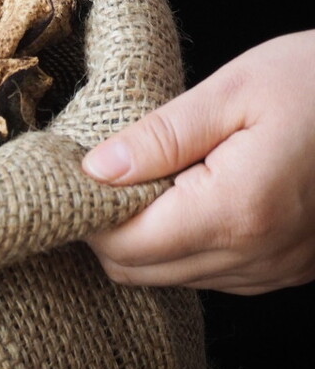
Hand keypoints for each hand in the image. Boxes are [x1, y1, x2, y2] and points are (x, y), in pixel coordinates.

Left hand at [82, 30, 314, 294]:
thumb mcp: (235, 90)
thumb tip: (94, 169)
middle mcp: (256, 255)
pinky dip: (186, 244)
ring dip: (146, 239)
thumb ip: (159, 136)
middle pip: (138, 272)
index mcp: (235, 211)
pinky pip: (213, 273)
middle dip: (106, 230)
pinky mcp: (292, 267)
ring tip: (149, 179)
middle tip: (103, 174)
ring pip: (172, 278)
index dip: (86, 213)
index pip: (123, 245)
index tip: (75, 173)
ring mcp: (278, 269)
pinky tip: (189, 196)